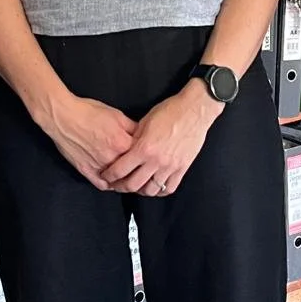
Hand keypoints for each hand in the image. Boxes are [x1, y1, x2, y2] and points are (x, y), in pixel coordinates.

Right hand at [43, 96, 137, 189]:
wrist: (64, 116)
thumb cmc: (88, 112)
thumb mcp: (117, 115)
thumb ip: (132, 127)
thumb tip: (143, 135)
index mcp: (122, 143)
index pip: (142, 156)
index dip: (146, 155)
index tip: (147, 156)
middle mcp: (112, 158)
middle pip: (131, 171)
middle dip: (137, 171)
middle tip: (141, 171)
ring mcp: (98, 167)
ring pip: (118, 181)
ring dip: (124, 181)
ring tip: (129, 178)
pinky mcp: (86, 171)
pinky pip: (101, 185)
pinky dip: (108, 184)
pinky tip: (112, 181)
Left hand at [101, 83, 221, 196]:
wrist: (193, 110)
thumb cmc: (170, 111)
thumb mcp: (145, 121)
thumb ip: (134, 139)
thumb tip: (125, 149)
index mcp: (144, 148)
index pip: (120, 169)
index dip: (109, 175)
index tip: (106, 176)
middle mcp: (156, 160)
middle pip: (133, 185)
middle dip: (121, 187)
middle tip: (117, 185)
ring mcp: (170, 166)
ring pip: (151, 190)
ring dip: (140, 191)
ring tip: (136, 186)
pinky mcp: (182, 168)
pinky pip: (169, 188)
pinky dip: (160, 191)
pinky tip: (155, 186)